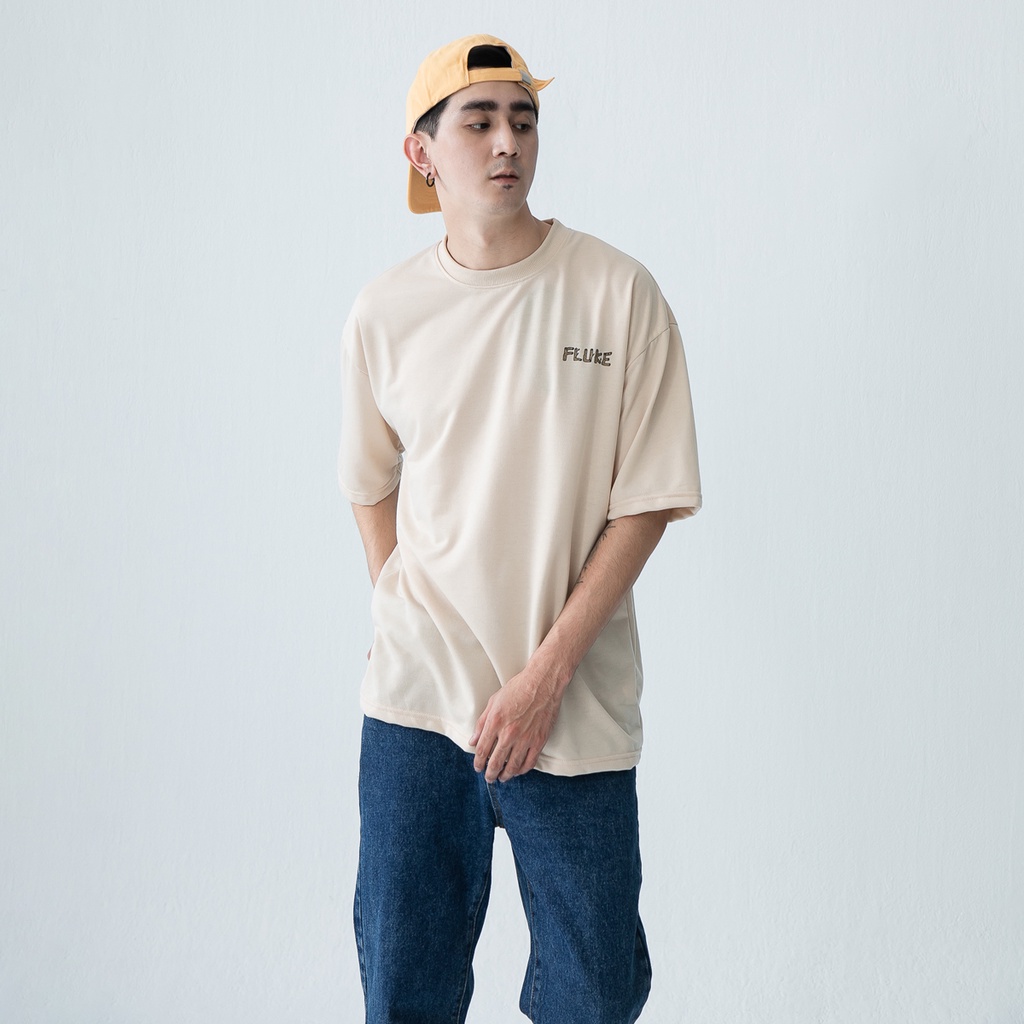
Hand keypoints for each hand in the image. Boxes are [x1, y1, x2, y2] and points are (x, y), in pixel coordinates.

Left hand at [469, 668, 562, 782]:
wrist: (542, 683)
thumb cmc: (518, 689)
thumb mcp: (493, 702)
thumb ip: (481, 723)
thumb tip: (473, 741)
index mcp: (495, 722)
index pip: (482, 751)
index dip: (478, 763)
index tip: (478, 767)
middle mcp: (509, 733)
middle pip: (495, 762)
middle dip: (490, 773)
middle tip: (489, 778)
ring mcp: (525, 738)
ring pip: (512, 766)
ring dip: (505, 775)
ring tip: (502, 778)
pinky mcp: (539, 740)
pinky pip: (529, 762)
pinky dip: (522, 770)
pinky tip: (518, 771)